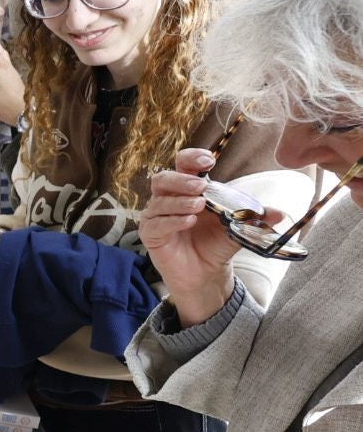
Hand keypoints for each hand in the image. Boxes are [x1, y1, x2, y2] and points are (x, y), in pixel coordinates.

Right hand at [139, 150, 270, 325]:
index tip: (208, 160)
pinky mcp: (151, 234)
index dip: (191, 158)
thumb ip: (255, 218)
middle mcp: (169, 199)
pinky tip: (188, 221)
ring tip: (199, 206)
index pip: (182, 165)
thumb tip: (280, 214)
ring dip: (179, 201)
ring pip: (159, 201)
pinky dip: (172, 221)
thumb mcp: (239, 227)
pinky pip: (155, 223)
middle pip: (163, 178)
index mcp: (188, 189)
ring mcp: (157, 216)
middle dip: (181, 180)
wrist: (206, 273)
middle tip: (201, 186)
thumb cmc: (216, 243)